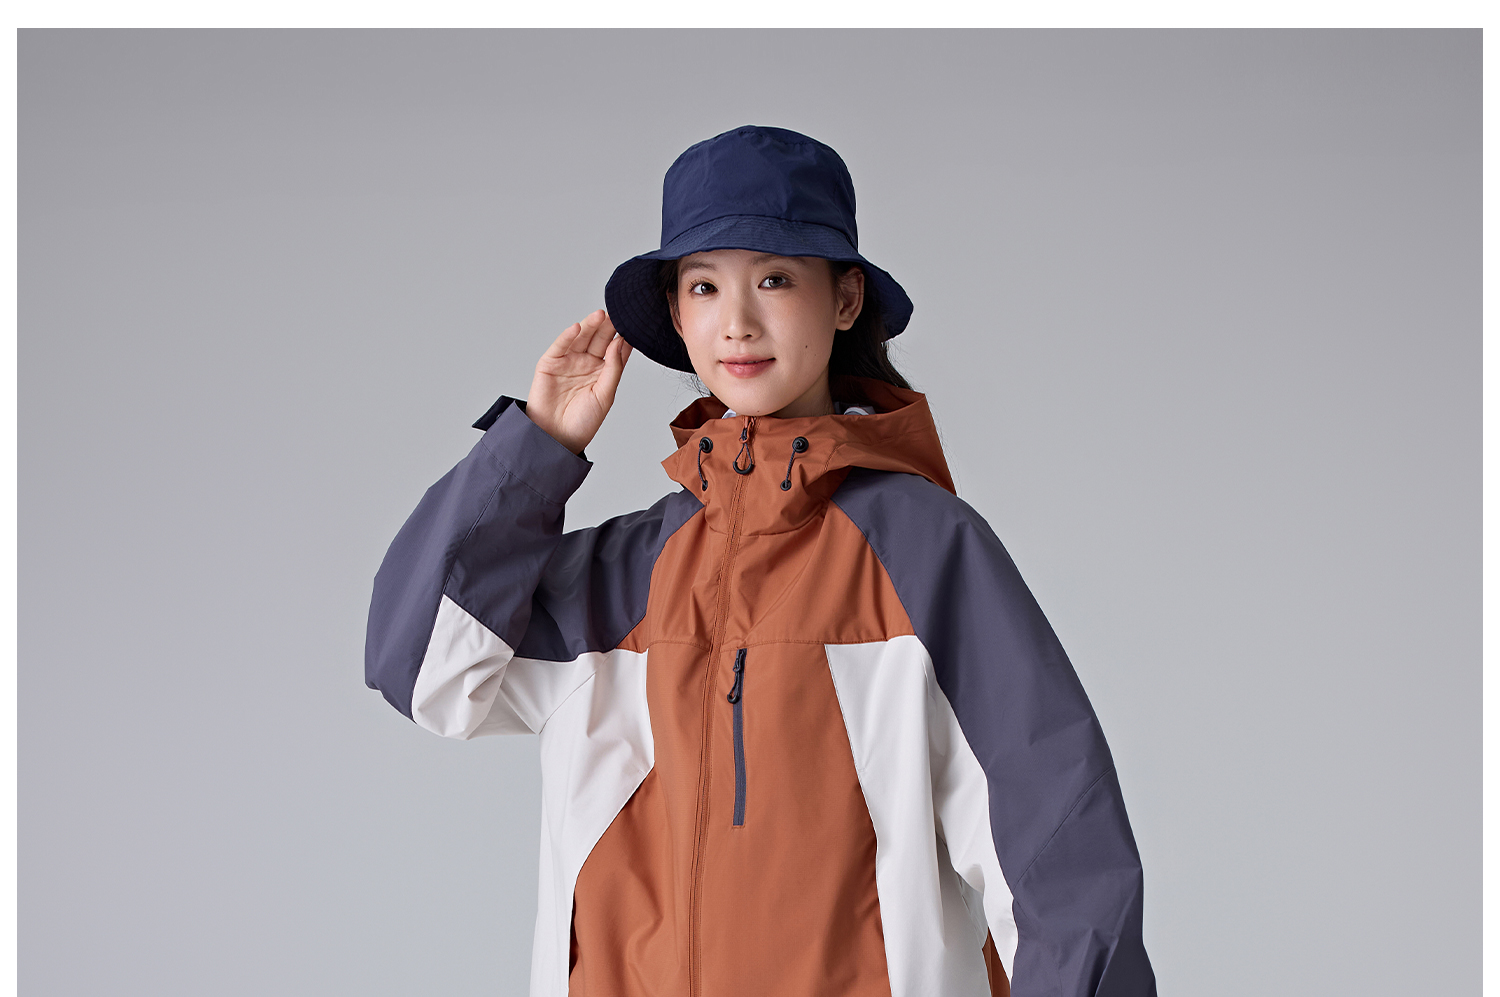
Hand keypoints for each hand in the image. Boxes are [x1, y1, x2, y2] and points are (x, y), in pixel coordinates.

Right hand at [525, 309, 632, 456]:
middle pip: (598, 340)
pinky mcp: (550, 363)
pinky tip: (578, 328)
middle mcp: (586, 363)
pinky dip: (567, 336)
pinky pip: (560, 346)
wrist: (556, 439)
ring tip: (601, 315)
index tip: (633, 325)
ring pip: (581, 338)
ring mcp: (568, 361)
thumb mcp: (605, 395)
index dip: (622, 338)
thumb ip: (613, 369)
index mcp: (602, 372)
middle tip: (618, 314)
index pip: (614, 350)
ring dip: (590, 326)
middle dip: (608, 327)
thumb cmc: (583, 423)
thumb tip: (620, 344)